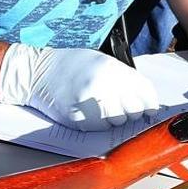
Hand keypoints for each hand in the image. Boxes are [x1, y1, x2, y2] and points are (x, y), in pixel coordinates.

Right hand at [0, 44, 159, 131]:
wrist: (37, 71)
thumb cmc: (70, 65)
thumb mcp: (101, 61)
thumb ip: (122, 77)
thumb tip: (143, 97)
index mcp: (113, 68)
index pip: (144, 91)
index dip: (150, 103)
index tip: (151, 109)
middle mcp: (105, 85)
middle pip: (134, 110)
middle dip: (132, 112)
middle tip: (123, 108)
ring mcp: (91, 103)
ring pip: (118, 122)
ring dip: (115, 119)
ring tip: (101, 107)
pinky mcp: (79, 119)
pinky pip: (100, 128)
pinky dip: (99, 124)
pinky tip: (89, 112)